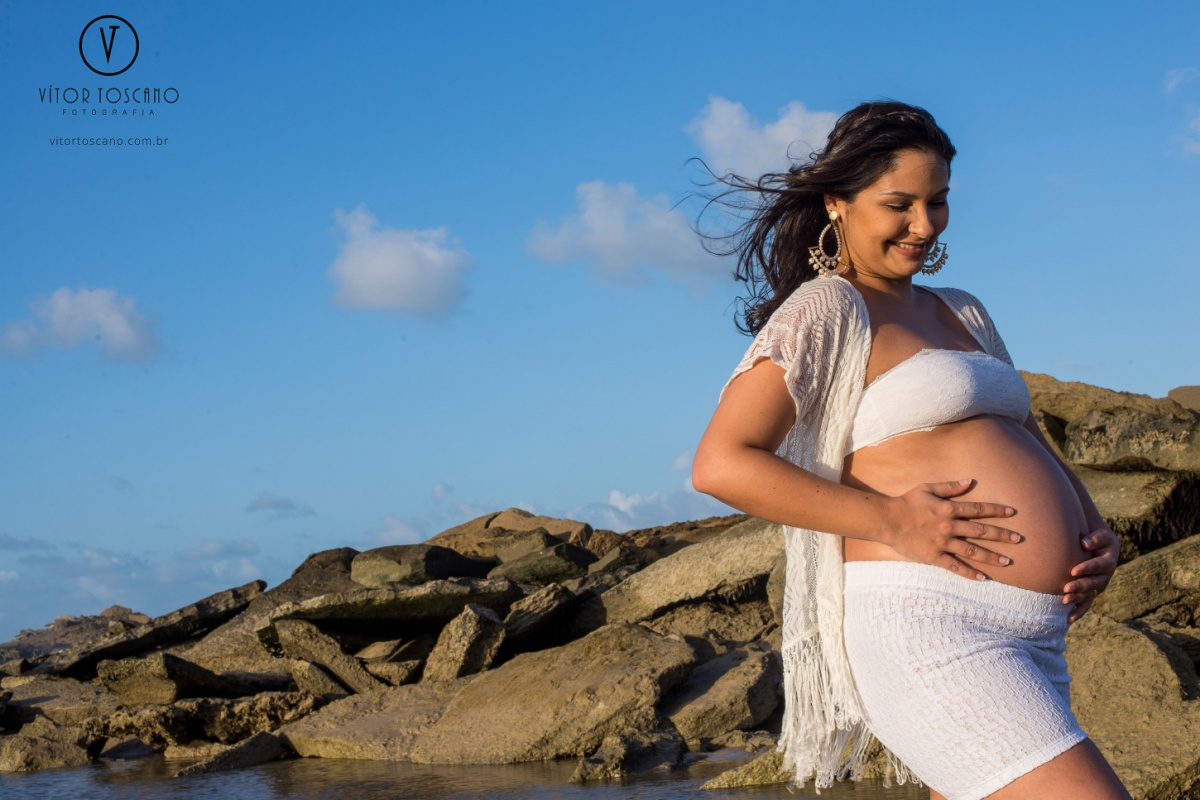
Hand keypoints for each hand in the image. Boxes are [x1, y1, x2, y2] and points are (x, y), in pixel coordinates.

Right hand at [883, 479, 1020, 579]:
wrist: (887, 520)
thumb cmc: (906, 502)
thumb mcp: (927, 488)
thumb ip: (950, 487)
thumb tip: (970, 481)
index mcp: (948, 509)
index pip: (978, 509)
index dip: (996, 510)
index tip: (1012, 513)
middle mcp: (949, 526)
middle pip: (981, 531)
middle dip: (1002, 535)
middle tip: (1019, 539)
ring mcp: (942, 543)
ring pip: (972, 550)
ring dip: (991, 556)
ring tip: (1008, 561)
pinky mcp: (934, 556)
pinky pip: (954, 566)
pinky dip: (968, 573)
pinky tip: (982, 578)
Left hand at [1063, 526, 1118, 623]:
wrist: (1100, 547)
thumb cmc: (1098, 539)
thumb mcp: (1101, 535)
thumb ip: (1095, 538)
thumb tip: (1084, 543)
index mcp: (1108, 562)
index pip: (1098, 565)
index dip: (1087, 568)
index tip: (1073, 570)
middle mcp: (1104, 577)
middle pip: (1092, 583)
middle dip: (1079, 586)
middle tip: (1066, 588)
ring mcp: (1097, 586)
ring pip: (1088, 595)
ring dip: (1076, 599)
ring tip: (1064, 600)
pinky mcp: (1091, 593)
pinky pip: (1085, 604)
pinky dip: (1078, 612)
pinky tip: (1068, 619)